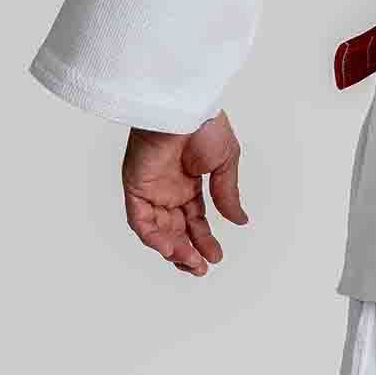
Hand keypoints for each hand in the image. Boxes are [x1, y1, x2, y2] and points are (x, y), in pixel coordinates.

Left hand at [122, 113, 246, 275]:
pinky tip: (171, 249)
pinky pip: (140, 220)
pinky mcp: (135, 185)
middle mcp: (168, 187)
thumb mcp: (226, 163)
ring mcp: (151, 187)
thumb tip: (240, 221)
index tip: (216, 257)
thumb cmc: (205, 124)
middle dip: (188, 251)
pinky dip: (153, 237)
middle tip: (201, 268)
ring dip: (172, 250)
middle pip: (175, 229)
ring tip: (190, 263)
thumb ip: (228, 194)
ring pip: (157, 230)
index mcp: (189, 181)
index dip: (204, 239)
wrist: (185, 106)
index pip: (194, 219)